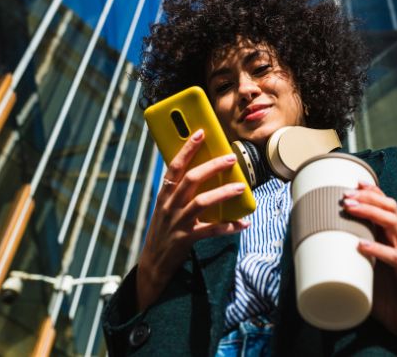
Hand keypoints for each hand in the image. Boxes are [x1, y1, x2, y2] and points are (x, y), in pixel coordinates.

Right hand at [136, 129, 248, 309]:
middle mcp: (169, 206)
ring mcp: (177, 222)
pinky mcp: (186, 239)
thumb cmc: (163, 231)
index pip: (175, 166)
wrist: (153, 264)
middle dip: (212, 166)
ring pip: (201, 202)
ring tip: (241, 187)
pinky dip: (229, 227)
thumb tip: (202, 172)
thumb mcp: (165, 208)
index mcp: (164, 195)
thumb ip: (179, 192)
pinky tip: (243, 223)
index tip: (201, 133)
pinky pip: (211, 230)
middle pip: (191, 179)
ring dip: (223, 193)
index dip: (187, 148)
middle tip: (231, 159)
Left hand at [342, 181, 396, 354]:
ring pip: (394, 225)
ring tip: (350, 209)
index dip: (371, 192)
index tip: (352, 182)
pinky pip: (396, 258)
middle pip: (390, 209)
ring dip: (371, 213)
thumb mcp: (362, 275)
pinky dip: (378, 250)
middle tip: (345, 195)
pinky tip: (362, 245)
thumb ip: (346, 263)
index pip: (385, 208)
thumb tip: (311, 256)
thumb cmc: (387, 298)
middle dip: (368, 198)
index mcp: (389, 241)